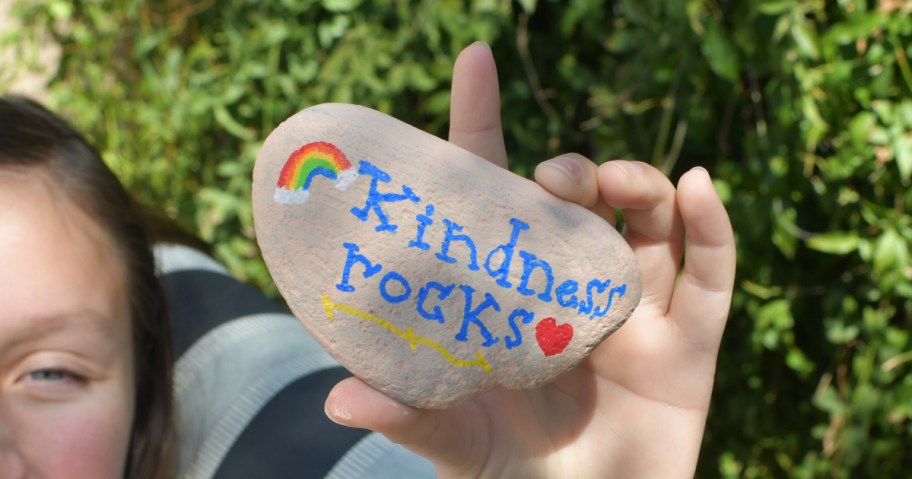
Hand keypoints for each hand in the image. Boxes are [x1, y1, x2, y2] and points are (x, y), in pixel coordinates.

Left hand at [324, 42, 735, 477]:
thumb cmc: (516, 477)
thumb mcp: (458, 441)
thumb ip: (411, 414)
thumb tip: (337, 401)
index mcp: (516, 294)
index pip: (495, 194)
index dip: (483, 122)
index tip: (473, 60)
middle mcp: (576, 291)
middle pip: (581, 202)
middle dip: (574, 170)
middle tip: (553, 179)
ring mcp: (637, 315)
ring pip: (650, 221)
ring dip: (641, 183)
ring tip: (619, 184)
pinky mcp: (691, 347)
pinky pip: (712, 275)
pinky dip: (714, 227)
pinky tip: (701, 187)